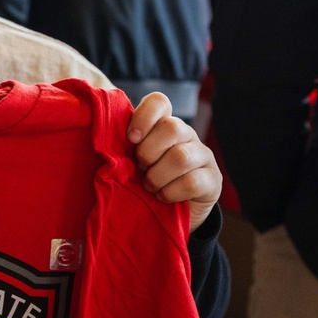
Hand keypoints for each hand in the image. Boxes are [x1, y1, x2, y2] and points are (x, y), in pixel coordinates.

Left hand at [127, 92, 220, 233]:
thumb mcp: (129, 163)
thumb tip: (104, 140)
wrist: (166, 216)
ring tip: (149, 187)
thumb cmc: (142, 184)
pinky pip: (192, 182)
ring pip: (181, 156)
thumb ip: (121, 148)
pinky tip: (163, 197)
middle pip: (171, 127)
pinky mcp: (213, 180)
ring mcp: (203, 156)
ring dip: (157, 176)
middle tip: (140, 169)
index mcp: (163, 125)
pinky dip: (171, 192)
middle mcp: (186, 135)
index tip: (131, 139)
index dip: (143, 117)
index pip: (159, 102)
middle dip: (148, 152)